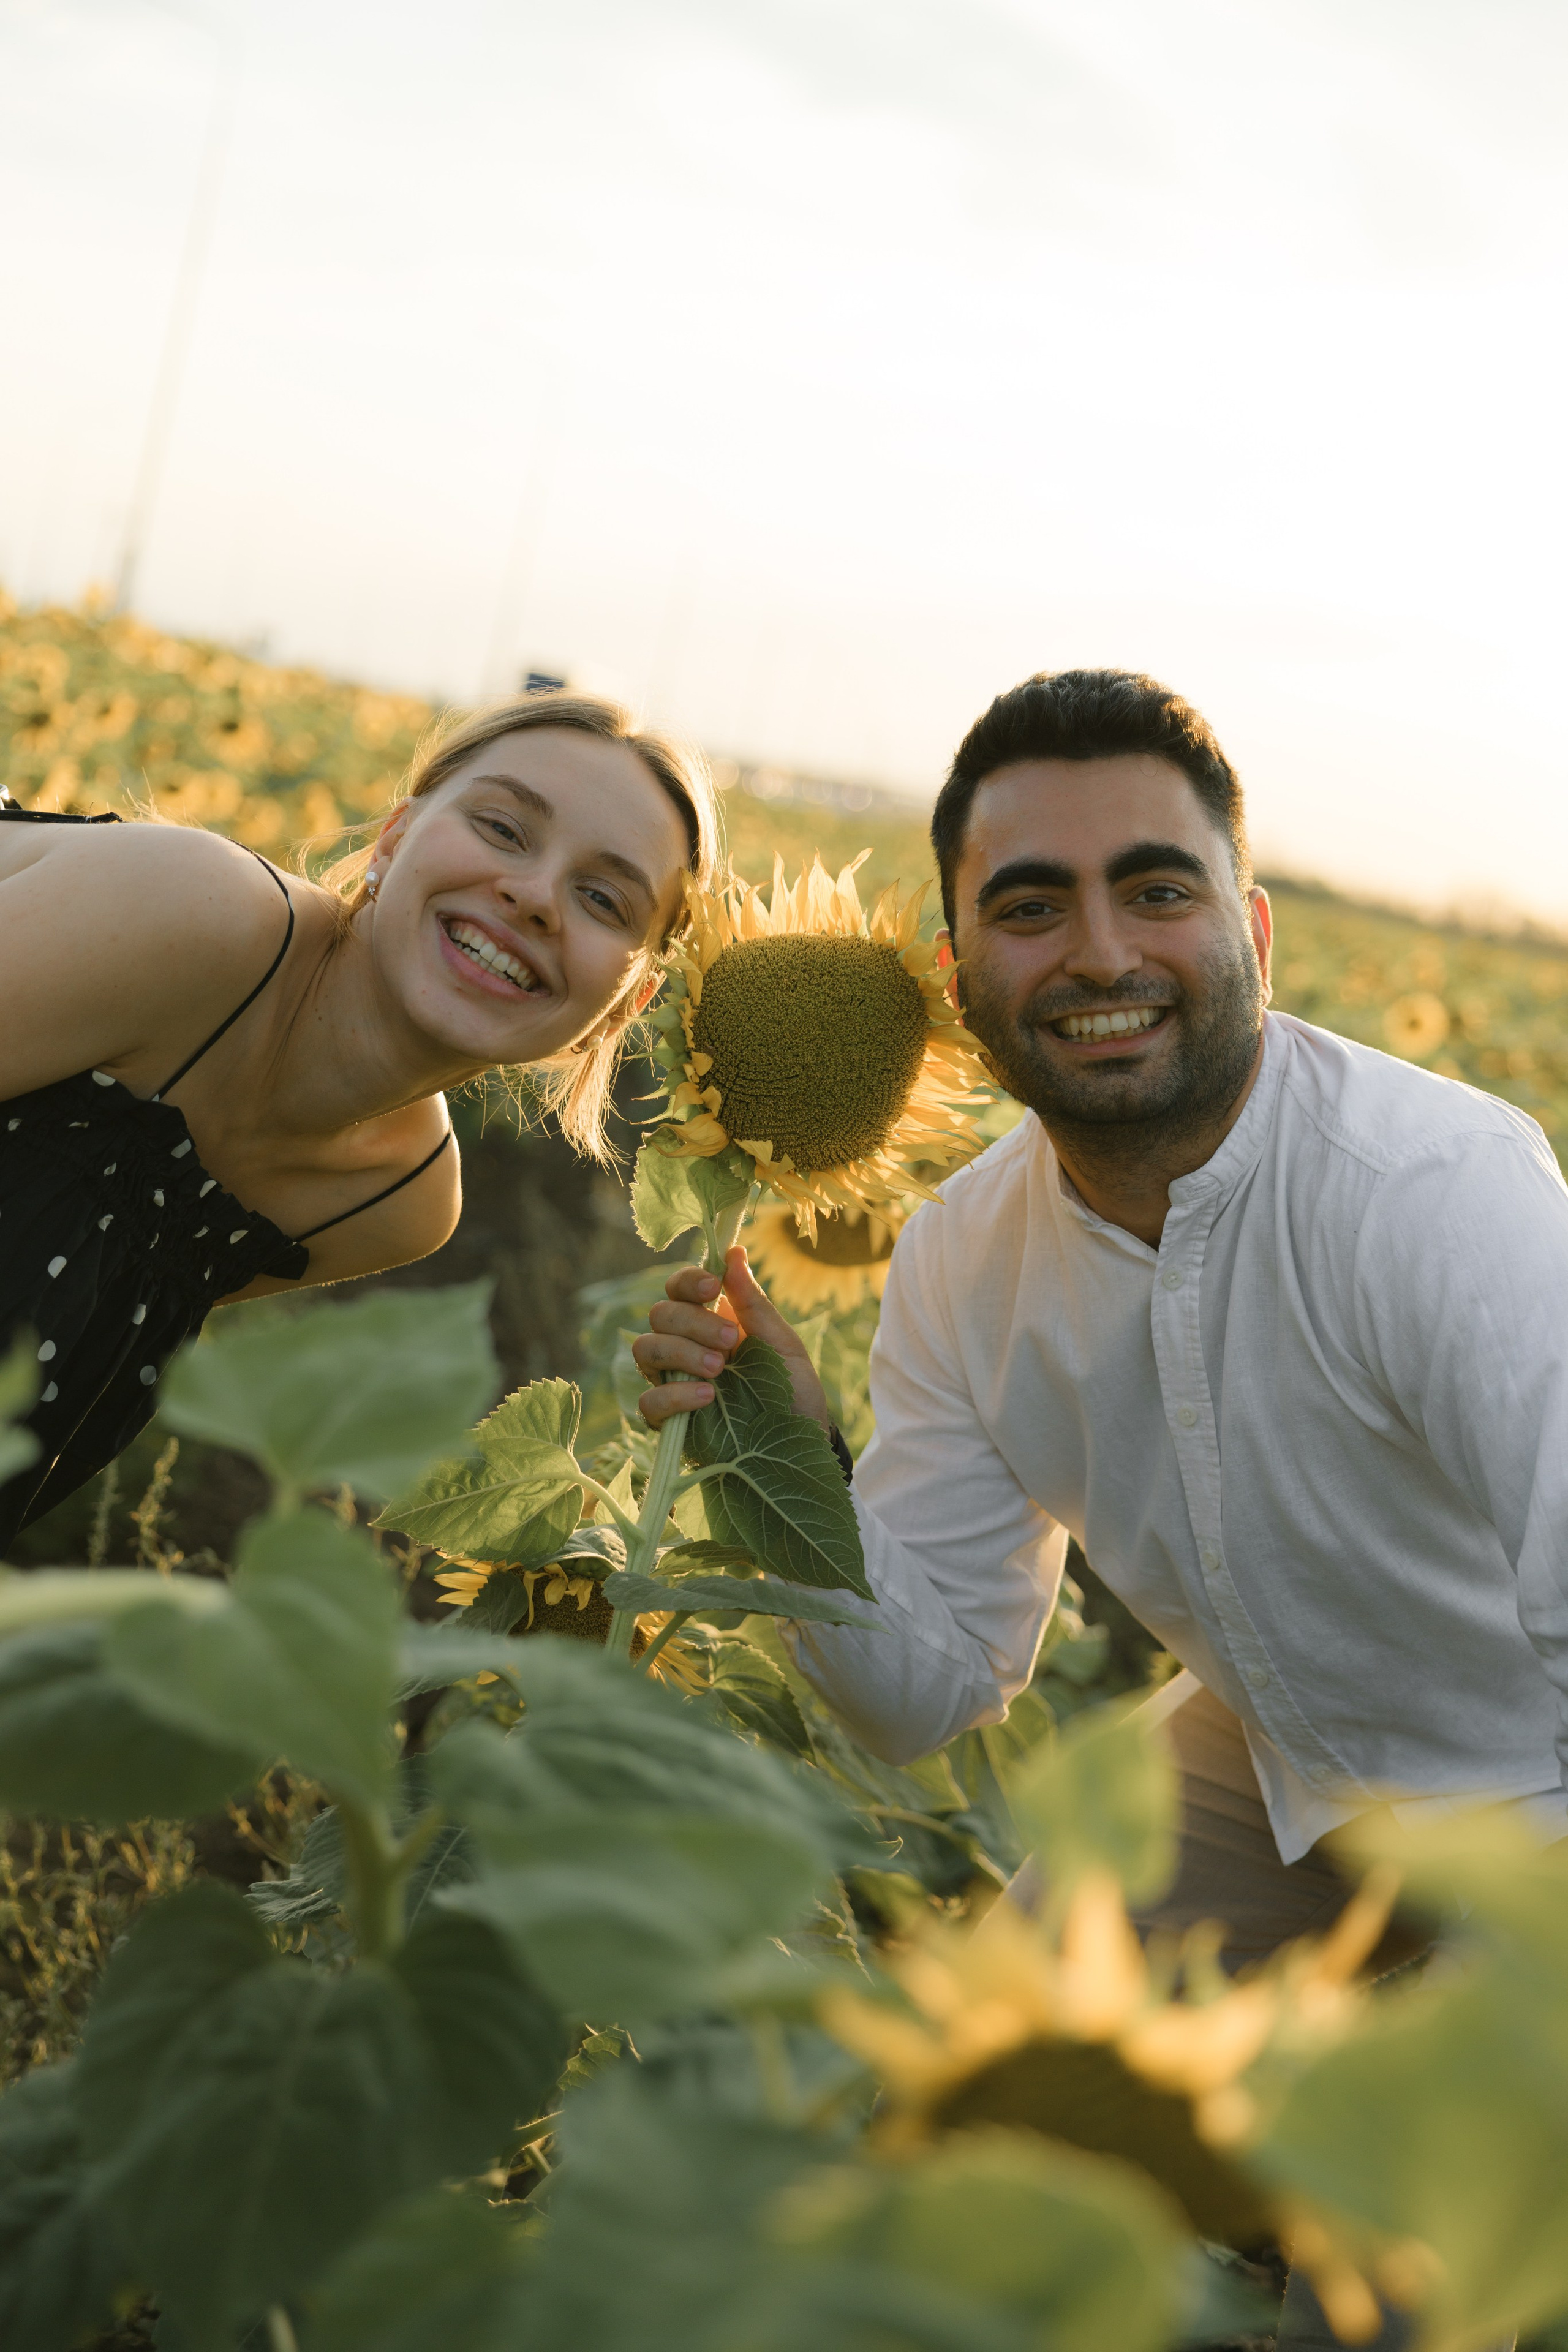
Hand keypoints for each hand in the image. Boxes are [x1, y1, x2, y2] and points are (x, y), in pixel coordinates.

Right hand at [634, 1245, 830, 1431]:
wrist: (803, 1443)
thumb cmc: (794, 1389)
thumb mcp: (783, 1344)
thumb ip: (754, 1303)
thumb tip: (734, 1251)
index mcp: (712, 1320)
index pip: (678, 1288)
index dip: (688, 1281)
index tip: (714, 1287)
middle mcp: (685, 1345)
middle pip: (660, 1314)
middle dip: (693, 1323)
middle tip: (731, 1342)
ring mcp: (672, 1381)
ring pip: (645, 1349)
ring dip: (681, 1353)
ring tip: (719, 1370)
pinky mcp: (669, 1420)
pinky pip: (647, 1401)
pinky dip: (673, 1396)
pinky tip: (706, 1398)